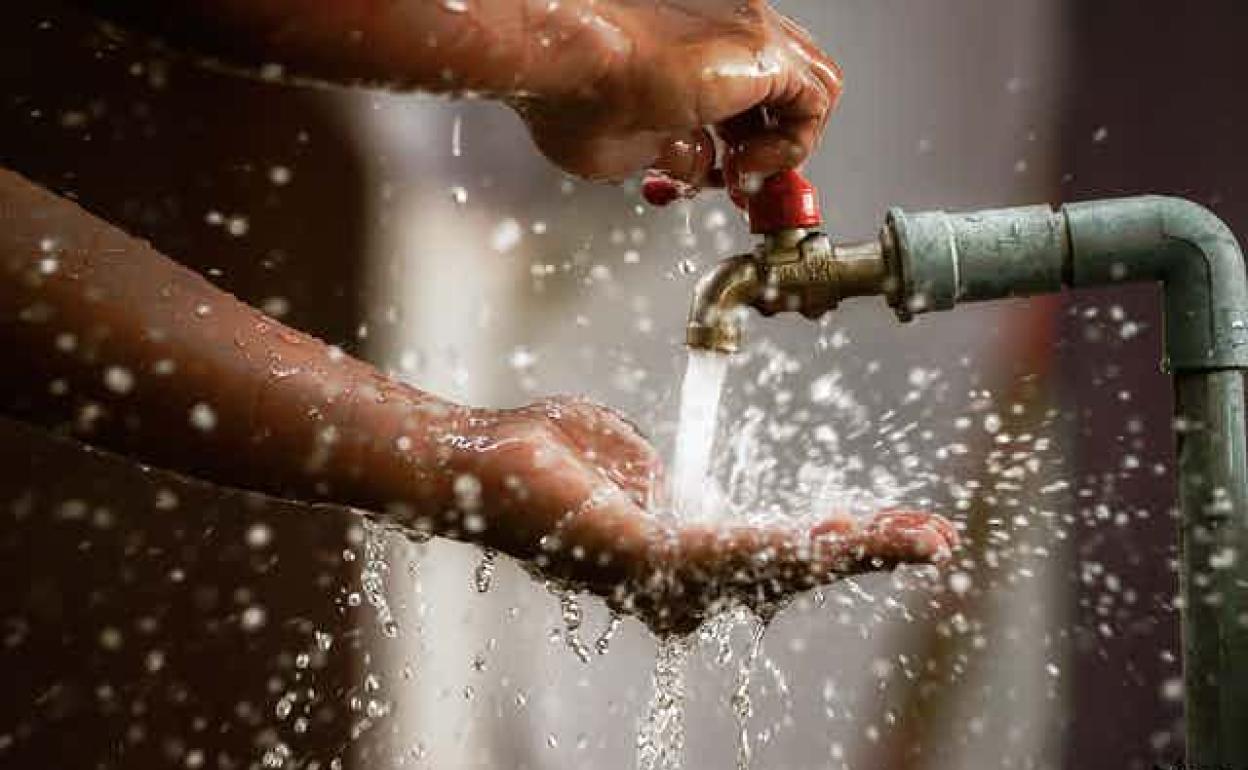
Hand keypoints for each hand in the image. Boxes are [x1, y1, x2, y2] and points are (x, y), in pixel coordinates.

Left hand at [445, 397, 956, 635]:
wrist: (481, 461)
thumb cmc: (547, 458)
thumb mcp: (635, 465)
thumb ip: (676, 485)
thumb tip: (693, 492)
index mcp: (682, 555)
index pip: (779, 552)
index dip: (844, 541)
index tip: (905, 528)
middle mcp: (681, 581)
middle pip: (794, 567)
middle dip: (870, 550)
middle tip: (939, 538)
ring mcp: (668, 576)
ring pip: (781, 564)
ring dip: (856, 549)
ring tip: (921, 538)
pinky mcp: (650, 560)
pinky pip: (739, 550)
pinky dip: (800, 544)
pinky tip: (844, 535)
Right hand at [510, 0, 841, 197]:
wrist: (567, 56)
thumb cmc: (572, 92)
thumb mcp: (628, 143)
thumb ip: (671, 153)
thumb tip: (694, 168)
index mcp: (691, 44)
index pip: (744, 92)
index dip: (743, 142)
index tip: (727, 178)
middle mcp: (725, 27)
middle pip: (783, 87)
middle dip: (770, 146)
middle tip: (745, 186)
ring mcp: (747, 31)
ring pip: (810, 88)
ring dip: (784, 147)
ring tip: (744, 177)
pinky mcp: (764, 48)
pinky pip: (816, 102)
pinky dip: (790, 147)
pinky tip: (745, 165)